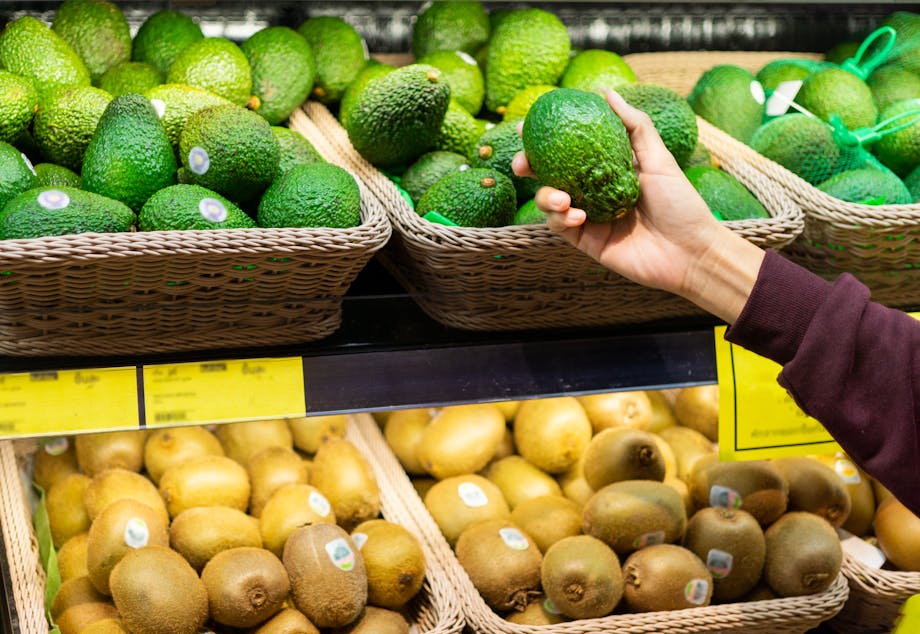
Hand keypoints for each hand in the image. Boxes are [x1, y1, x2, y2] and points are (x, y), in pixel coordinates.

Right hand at [512, 89, 764, 322]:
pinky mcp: (586, 242)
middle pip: (550, 174)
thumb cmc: (681, 204)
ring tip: (562, 199)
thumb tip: (606, 93)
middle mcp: (593, 191)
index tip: (527, 127)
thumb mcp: (658, 158)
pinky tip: (579, 215)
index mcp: (607, 168)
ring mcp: (588, 217)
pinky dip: (561, 218)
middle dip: (529, 167)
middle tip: (522, 164)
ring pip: (549, 202)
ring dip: (546, 196)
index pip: (569, 149)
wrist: (690, 252)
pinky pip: (560, 227)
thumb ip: (634, 126)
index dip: (544, 139)